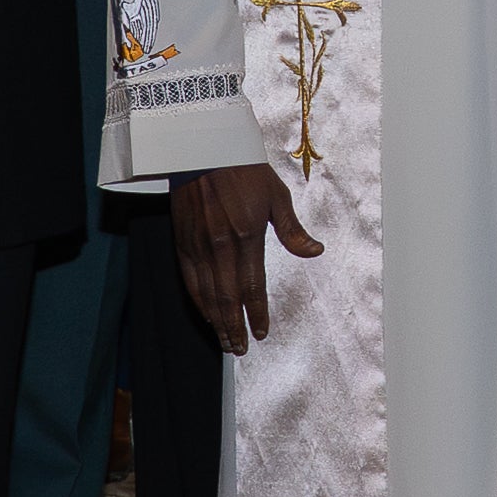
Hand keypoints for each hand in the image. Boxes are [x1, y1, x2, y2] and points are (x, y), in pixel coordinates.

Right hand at [174, 160, 325, 351]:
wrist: (202, 148)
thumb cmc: (244, 169)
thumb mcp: (276, 195)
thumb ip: (293, 230)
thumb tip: (315, 252)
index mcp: (247, 236)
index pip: (253, 287)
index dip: (257, 313)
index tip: (262, 332)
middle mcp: (220, 246)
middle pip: (227, 299)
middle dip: (235, 327)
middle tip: (240, 349)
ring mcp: (198, 246)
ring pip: (206, 295)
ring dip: (216, 322)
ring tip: (225, 341)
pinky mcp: (182, 242)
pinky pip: (189, 281)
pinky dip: (198, 302)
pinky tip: (206, 315)